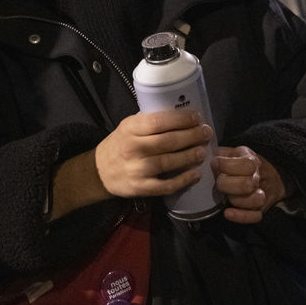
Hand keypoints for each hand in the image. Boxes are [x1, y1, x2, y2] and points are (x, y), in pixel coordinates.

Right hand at [95, 110, 213, 198]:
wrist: (99, 172)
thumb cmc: (120, 145)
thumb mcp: (128, 127)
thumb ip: (149, 122)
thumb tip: (182, 116)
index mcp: (130, 128)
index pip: (159, 121)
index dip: (182, 119)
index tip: (197, 117)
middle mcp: (133, 148)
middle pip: (168, 141)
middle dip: (192, 136)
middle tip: (206, 133)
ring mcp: (137, 169)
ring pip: (169, 162)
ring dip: (190, 156)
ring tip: (202, 152)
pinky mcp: (141, 187)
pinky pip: (166, 185)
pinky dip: (183, 180)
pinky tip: (195, 174)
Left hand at [214, 146, 293, 224]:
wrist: (268, 173)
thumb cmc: (241, 163)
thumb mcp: (233, 152)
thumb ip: (220, 153)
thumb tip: (204, 153)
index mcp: (251, 161)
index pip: (246, 165)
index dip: (226, 165)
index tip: (214, 164)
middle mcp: (258, 178)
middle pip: (248, 184)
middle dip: (227, 184)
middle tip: (219, 182)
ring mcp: (261, 194)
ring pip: (255, 200)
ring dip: (236, 200)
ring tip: (226, 196)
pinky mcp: (260, 209)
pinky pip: (255, 216)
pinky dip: (241, 216)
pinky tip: (228, 212)